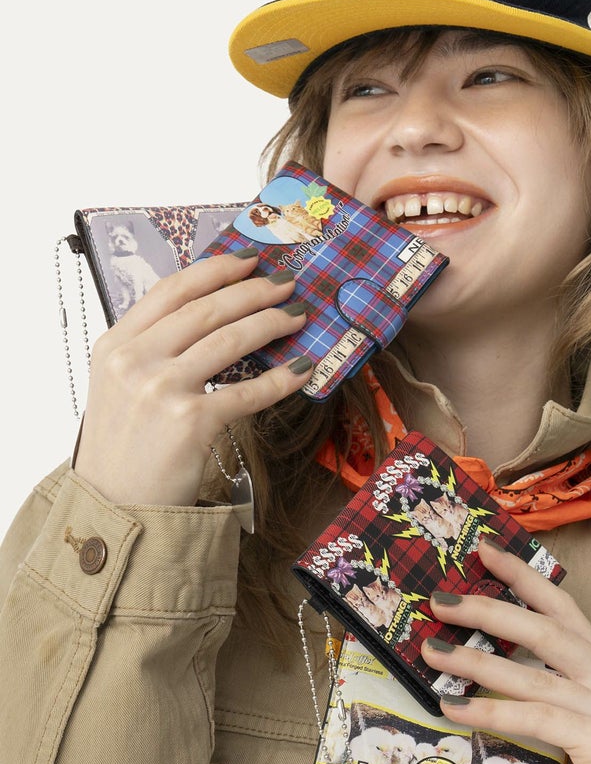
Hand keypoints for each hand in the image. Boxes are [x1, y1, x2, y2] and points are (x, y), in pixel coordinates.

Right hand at [74, 250, 312, 505]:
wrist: (116, 504)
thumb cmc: (125, 445)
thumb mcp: (121, 384)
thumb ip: (153, 348)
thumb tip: (213, 317)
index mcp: (115, 344)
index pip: (171, 290)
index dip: (215, 269)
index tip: (249, 260)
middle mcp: (134, 360)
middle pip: (206, 309)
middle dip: (254, 291)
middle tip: (287, 283)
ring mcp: (161, 389)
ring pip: (228, 340)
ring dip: (271, 323)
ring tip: (299, 315)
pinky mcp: (190, 422)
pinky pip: (247, 391)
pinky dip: (279, 379)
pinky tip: (301, 369)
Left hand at [421, 539, 590, 763]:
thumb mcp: (551, 718)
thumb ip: (530, 681)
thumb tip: (461, 645)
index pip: (563, 610)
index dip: (523, 577)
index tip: (484, 550)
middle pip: (548, 633)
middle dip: (490, 611)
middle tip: (440, 601)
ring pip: (537, 676)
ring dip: (478, 662)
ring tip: (433, 652)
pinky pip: (538, 718)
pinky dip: (491, 710)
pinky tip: (453, 704)